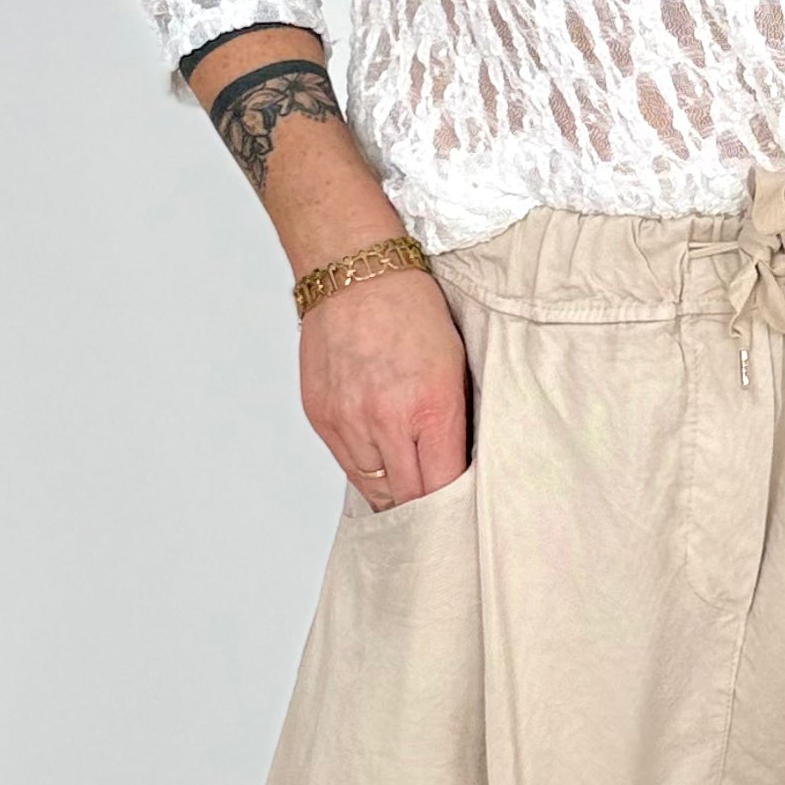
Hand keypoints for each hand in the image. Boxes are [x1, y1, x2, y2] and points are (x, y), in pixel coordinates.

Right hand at [299, 267, 469, 509]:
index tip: (463, 514)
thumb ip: (454, 424)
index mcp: (429, 407)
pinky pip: (349, 467)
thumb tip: (455, 471)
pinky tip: (381, 454)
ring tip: (409, 479)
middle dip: (426, 510)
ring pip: (376, 491)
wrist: (352, 270)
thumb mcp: (454, 365)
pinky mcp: (321, 419)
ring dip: (395, 491)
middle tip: (440, 513)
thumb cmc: (410, 309)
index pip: (444, 488)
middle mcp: (384, 421)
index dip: (455, 508)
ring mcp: (348, 422)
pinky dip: (368, 469)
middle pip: (409, 500)